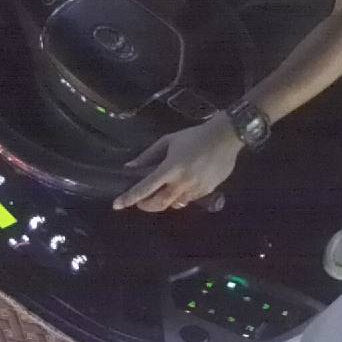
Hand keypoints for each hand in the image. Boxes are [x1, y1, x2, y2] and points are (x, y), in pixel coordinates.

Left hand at [113, 113, 242, 211]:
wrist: (225, 138)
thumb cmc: (194, 136)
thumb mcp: (169, 141)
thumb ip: (148, 155)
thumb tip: (130, 166)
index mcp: (170, 168)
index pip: (145, 187)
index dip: (129, 198)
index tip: (117, 205)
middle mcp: (181, 182)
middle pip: (159, 204)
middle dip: (146, 206)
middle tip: (141, 202)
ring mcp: (195, 189)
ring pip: (175, 204)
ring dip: (165, 200)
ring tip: (163, 191)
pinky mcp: (207, 191)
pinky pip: (189, 199)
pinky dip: (181, 196)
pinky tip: (182, 186)